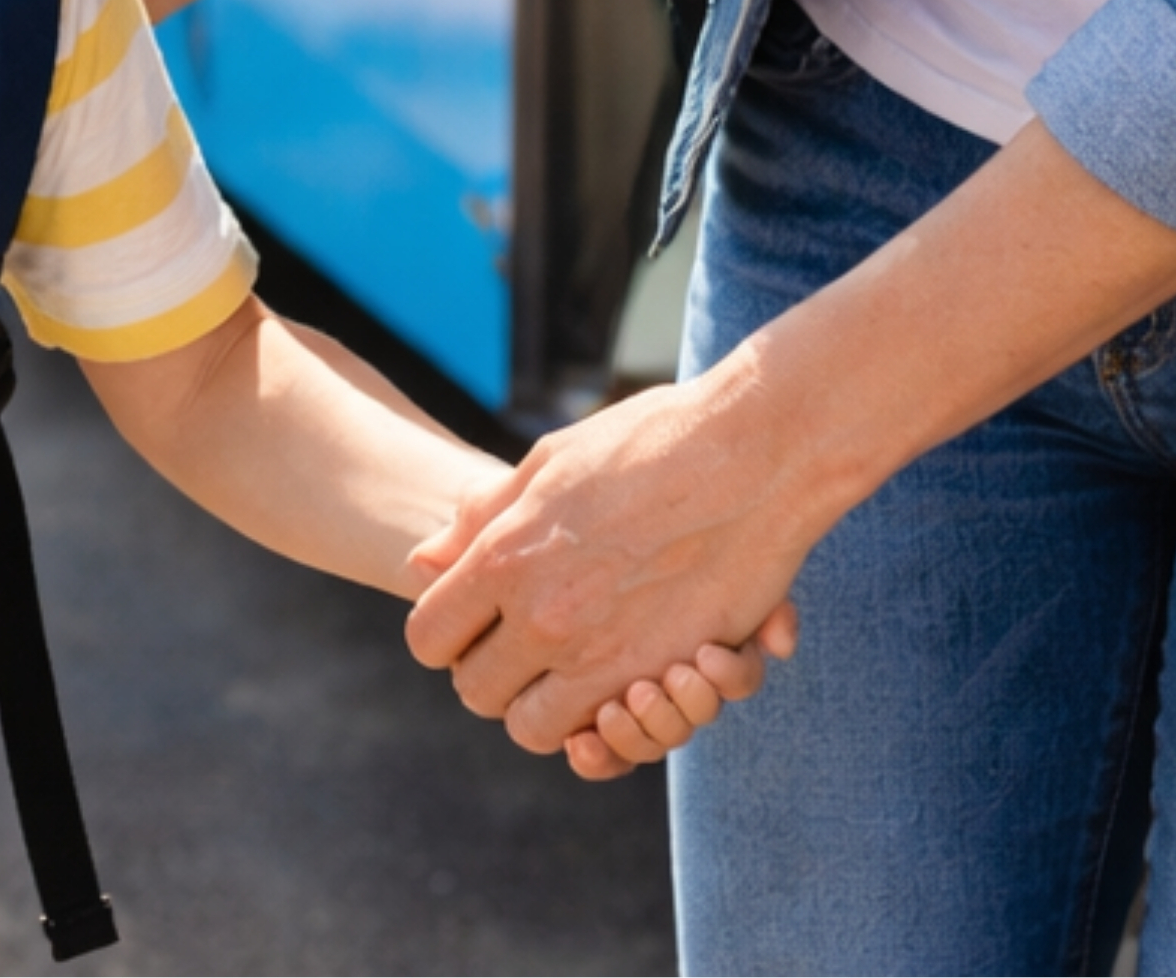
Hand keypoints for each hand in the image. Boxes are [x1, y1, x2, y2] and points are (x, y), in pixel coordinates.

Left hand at [402, 373, 840, 755]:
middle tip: (521, 647)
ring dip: (543, 706)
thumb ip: (482, 521)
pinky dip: (600, 719)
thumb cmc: (648, 443)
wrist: (753, 453)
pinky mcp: (660, 673)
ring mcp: (601, 652)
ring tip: (567, 668)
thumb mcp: (547, 463)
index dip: (446, 634)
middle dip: (492, 675)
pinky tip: (612, 677)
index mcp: (504, 557)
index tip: (473, 621)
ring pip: (533, 727)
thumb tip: (422, 562)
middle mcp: (543, 615)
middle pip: (477, 692)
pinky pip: (604, 732)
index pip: (429, 637)